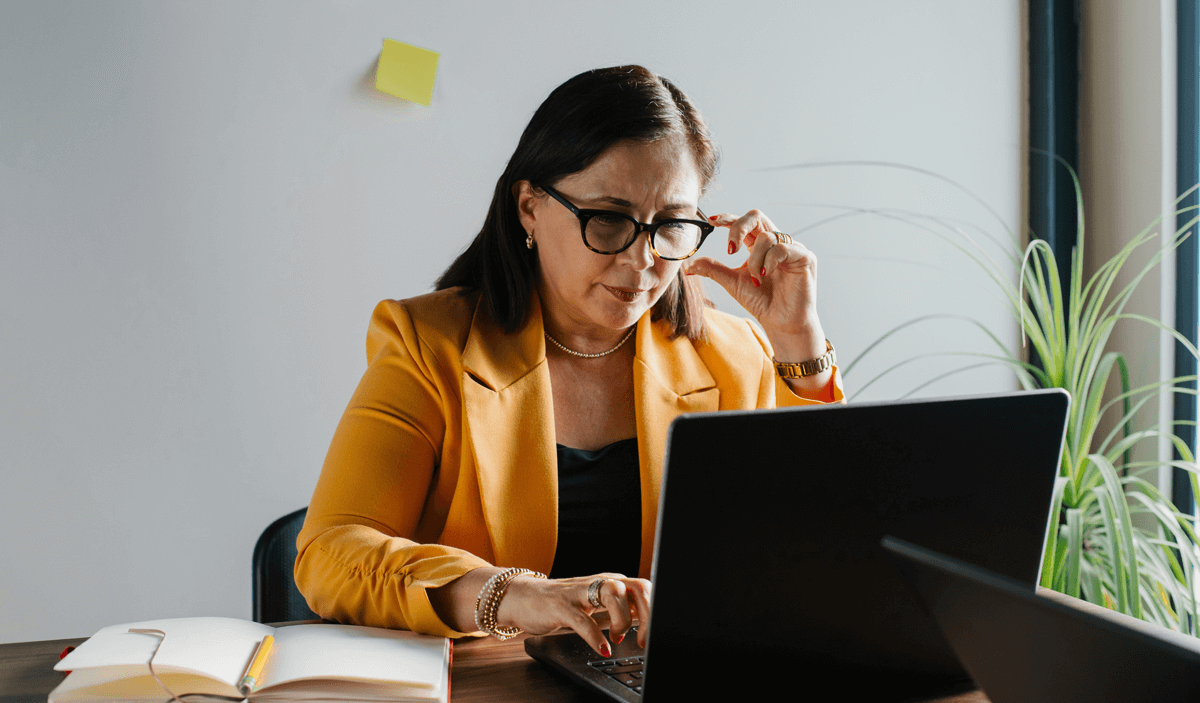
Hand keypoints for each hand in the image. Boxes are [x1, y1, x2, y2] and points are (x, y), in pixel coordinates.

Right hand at [497, 573, 650, 656]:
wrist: (523, 597)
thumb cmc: (562, 603)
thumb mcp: (596, 605)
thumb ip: (619, 610)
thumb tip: (646, 623)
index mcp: (610, 582)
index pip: (644, 587)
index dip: (654, 611)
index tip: (651, 634)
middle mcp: (599, 582)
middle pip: (637, 587)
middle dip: (647, 615)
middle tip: (642, 638)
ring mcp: (579, 592)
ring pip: (613, 594)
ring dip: (622, 620)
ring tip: (617, 637)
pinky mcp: (561, 606)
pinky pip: (583, 620)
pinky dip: (596, 637)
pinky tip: (602, 648)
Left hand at [685, 210, 829, 388]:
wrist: (780, 323)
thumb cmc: (761, 302)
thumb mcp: (732, 283)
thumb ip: (713, 269)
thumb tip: (689, 265)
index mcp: (758, 246)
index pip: (744, 223)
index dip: (728, 218)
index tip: (710, 221)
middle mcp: (775, 243)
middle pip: (756, 216)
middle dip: (738, 227)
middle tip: (730, 248)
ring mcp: (791, 248)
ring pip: (766, 236)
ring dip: (754, 260)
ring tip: (755, 280)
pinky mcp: (805, 257)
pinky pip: (782, 248)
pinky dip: (769, 262)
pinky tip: (765, 276)